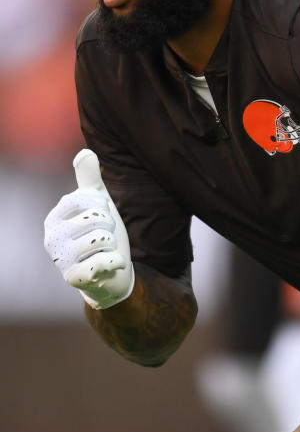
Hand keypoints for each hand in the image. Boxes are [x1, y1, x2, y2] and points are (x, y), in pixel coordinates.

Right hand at [44, 149, 133, 308]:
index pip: (86, 197)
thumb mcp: (98, 204)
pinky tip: (110, 265)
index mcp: (55, 218)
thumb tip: (85, 152)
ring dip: (113, 244)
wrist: (111, 273)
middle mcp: (52, 239)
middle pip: (96, 218)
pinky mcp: (75, 279)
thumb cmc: (102, 234)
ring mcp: (61, 260)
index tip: (101, 217)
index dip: (103, 206)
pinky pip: (105, 261)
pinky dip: (116, 261)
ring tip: (104, 251)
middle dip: (110, 226)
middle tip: (104, 237)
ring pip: (103, 238)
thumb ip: (90, 180)